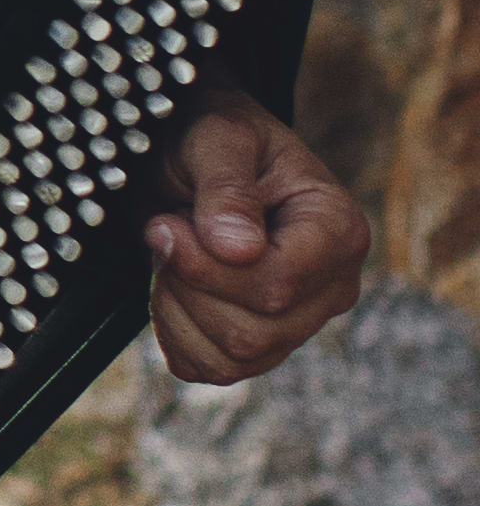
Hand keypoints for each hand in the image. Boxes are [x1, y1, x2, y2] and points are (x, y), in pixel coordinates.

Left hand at [144, 88, 367, 387]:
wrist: (196, 158)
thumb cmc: (214, 139)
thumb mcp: (217, 137)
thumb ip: (227, 187)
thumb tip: (239, 249)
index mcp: (340, 232)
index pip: (277, 286)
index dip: (208, 267)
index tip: (168, 222)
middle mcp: (332, 288)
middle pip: (253, 333)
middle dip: (188, 284)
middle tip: (166, 229)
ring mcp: (300, 325)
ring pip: (231, 358)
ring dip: (176, 306)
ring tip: (174, 251)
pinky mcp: (261, 348)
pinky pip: (208, 369)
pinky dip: (173, 332)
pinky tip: (173, 284)